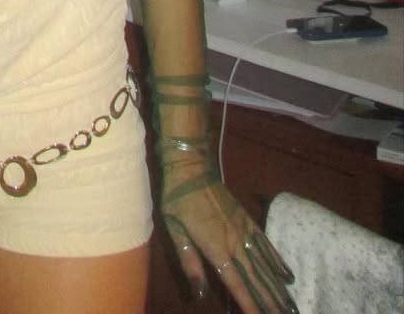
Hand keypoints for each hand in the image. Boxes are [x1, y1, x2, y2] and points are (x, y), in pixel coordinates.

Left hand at [162, 174, 296, 313]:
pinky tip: (288, 275)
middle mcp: (235, 243)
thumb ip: (189, 263)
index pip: (235, 283)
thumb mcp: (175, 231)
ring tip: (291, 306)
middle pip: (256, 278)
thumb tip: (199, 295)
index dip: (249, 304)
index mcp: (216, 248)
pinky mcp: (247, 220)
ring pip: (265, 264)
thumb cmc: (178, 200)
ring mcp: (244, 230)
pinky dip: (278, 261)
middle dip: (270, 301)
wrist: (191, 168)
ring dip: (278, 287)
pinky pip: (266, 244)